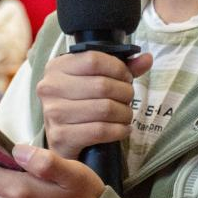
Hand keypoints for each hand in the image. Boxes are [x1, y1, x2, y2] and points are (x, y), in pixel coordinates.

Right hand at [37, 50, 151, 160]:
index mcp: (57, 67)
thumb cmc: (81, 103)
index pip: (94, 60)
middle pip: (102, 85)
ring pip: (105, 108)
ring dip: (124, 113)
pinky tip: (122, 129)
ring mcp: (53, 113)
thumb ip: (121, 68)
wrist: (63, 139)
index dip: (118, 69)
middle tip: (128, 99)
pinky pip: (101, 130)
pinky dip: (119, 130)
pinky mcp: (61, 136)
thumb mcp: (96, 79)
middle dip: (125, 93)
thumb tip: (147, 58)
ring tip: (126, 115)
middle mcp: (50, 87)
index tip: (126, 78)